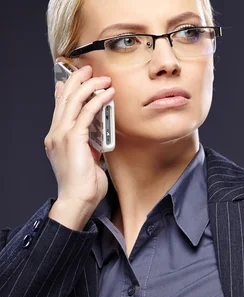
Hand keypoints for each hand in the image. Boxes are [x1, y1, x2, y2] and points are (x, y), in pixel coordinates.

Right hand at [45, 62, 114, 211]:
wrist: (78, 199)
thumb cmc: (84, 185)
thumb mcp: (88, 159)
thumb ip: (90, 144)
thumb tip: (98, 134)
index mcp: (57, 138)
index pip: (60, 108)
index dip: (66, 90)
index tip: (72, 78)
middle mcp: (56, 133)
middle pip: (65, 98)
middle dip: (77, 80)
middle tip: (89, 69)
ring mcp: (62, 135)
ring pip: (74, 101)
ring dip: (90, 86)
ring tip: (103, 79)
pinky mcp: (73, 138)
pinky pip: (87, 113)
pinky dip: (98, 100)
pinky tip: (107, 94)